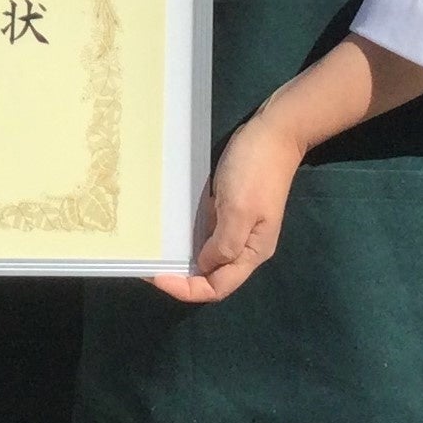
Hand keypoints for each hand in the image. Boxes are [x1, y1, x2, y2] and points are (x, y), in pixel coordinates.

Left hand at [152, 110, 302, 302]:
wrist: (273, 133)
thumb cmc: (256, 171)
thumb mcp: (238, 210)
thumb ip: (223, 244)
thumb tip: (204, 266)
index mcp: (251, 252)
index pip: (217, 287)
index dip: (187, 289)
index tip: (157, 277)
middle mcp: (244, 246)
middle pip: (211, 276)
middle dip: (181, 277)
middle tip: (148, 264)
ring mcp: (236, 228)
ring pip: (206, 255)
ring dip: (182, 257)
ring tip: (153, 251)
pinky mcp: (228, 210)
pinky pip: (205, 233)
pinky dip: (187, 237)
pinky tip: (167, 230)